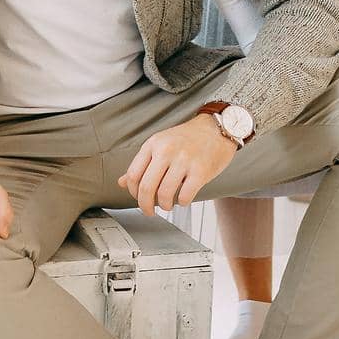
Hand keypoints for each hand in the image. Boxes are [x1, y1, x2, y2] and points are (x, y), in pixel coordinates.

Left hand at [118, 116, 236, 215]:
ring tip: (168, 204)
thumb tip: (121, 182)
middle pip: (146, 187)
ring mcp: (184, 160)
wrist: (217, 127)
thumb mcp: (160, 144)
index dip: (133, 193)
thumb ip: (142, 163)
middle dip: (145, 206)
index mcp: (153, 144)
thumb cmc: (188, 138)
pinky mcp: (201, 170)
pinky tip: (183, 198)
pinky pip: (184, 196)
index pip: (133, 175)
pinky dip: (182, 203)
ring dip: (164, 205)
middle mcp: (167, 150)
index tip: (139, 198)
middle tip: (149, 211)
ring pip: (164, 194)